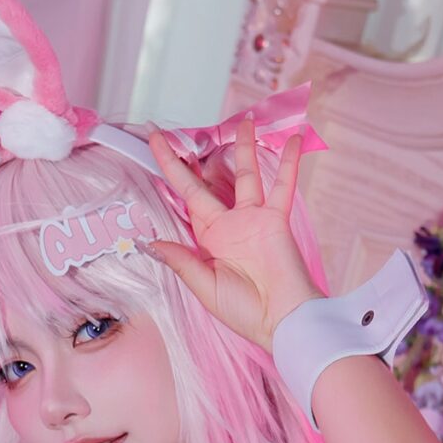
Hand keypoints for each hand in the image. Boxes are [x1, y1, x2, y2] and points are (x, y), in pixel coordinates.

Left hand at [143, 116, 321, 349]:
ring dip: (244, 148)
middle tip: (175, 131)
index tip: (153, 145)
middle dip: (192, 157)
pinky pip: (282, 185)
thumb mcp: (203, 286)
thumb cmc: (244, 311)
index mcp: (208, 240)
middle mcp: (229, 225)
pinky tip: (293, 139)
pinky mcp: (276, 220)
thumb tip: (149, 241)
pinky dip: (289, 163)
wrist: (281, 321)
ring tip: (244, 121)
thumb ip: (181, 260)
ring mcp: (254, 220)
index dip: (170, 172)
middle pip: (207, 183)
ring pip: (246, 174)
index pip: (184, 199)